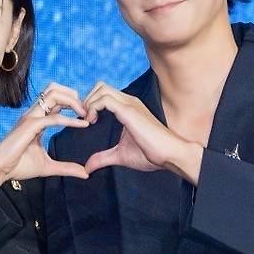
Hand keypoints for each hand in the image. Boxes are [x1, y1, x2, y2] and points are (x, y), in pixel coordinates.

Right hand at [0, 83, 88, 192]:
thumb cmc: (18, 166)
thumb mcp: (48, 166)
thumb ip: (66, 167)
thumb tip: (85, 174)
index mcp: (36, 119)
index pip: (55, 99)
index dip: (72, 102)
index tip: (86, 115)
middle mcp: (33, 114)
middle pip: (54, 89)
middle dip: (73, 95)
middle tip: (87, 111)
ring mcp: (30, 117)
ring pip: (53, 94)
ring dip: (72, 101)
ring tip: (85, 114)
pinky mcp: (29, 126)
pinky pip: (53, 117)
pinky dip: (70, 119)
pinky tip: (83, 124)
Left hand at [83, 82, 201, 181]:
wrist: (169, 155)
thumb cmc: (151, 155)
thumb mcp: (120, 156)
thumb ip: (103, 158)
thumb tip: (87, 168)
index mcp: (127, 108)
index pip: (104, 93)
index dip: (90, 103)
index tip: (86, 122)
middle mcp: (128, 102)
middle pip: (100, 86)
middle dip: (87, 100)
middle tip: (84, 119)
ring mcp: (129, 104)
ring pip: (101, 88)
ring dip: (88, 102)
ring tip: (87, 120)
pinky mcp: (129, 111)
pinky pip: (105, 99)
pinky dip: (93, 107)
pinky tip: (92, 122)